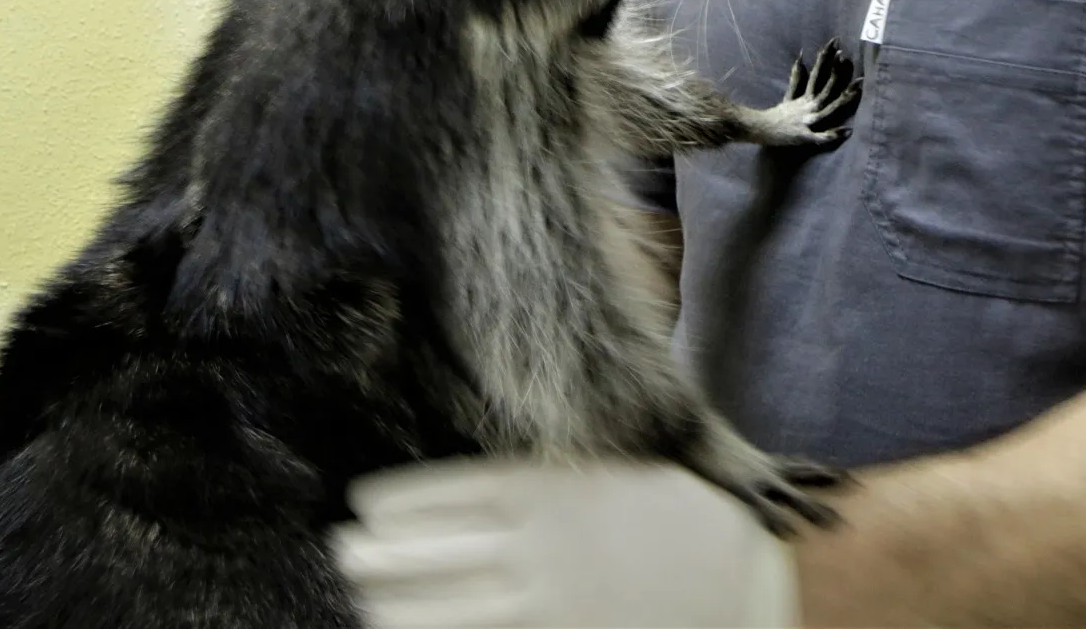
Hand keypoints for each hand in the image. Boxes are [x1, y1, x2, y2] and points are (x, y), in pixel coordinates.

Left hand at [333, 457, 799, 627]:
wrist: (741, 578)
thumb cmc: (668, 511)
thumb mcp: (600, 470)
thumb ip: (528, 476)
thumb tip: (448, 491)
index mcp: (538, 491)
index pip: (426, 497)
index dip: (382, 506)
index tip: (359, 506)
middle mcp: (527, 550)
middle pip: (412, 557)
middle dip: (365, 557)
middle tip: (344, 552)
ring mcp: (539, 609)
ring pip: (425, 616)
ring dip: (382, 608)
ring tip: (366, 602)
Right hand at [739, 39, 861, 147]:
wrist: (760, 129)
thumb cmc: (778, 115)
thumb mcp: (789, 95)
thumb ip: (796, 78)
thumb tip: (801, 57)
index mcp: (805, 97)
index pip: (817, 74)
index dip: (826, 58)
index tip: (836, 42)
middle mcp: (807, 107)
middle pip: (825, 88)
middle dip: (836, 74)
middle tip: (846, 57)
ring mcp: (806, 121)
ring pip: (826, 110)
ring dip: (842, 100)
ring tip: (858, 90)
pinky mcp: (804, 137)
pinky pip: (820, 136)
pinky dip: (832, 134)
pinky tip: (847, 131)